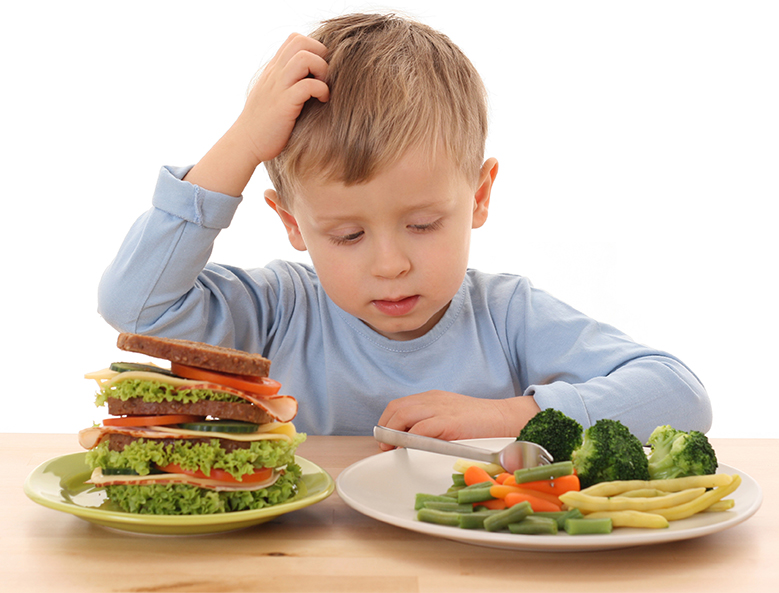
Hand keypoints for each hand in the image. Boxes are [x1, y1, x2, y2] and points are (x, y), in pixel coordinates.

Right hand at [237, 33, 328, 164]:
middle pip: (301, 41)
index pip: (295, 39)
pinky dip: (321, 90)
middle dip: (321, 55)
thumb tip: (309, 76)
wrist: (246, 143)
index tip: (319, 70)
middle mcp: (275, 74)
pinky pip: (307, 86)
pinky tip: (322, 101)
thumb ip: (286, 80)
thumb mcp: (272, 93)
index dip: (314, 48)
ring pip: (305, 58)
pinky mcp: (284, 105)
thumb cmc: (264, 123)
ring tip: (323, 88)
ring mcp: (278, 88)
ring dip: (322, 70)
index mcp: (274, 69)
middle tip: (324, 77)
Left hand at [376, 391, 540, 450]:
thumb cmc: (479, 422)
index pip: (398, 405)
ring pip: (403, 416)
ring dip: (393, 434)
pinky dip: (410, 439)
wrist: (504, 418)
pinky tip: (409, 449)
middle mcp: (432, 400)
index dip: (387, 421)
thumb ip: (431, 423)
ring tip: (393, 449)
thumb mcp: (450, 416)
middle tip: (386, 447)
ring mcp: (440, 409)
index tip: (386, 439)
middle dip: (386, 428)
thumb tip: (410, 441)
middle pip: (396, 409)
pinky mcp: (449, 422)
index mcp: (431, 398)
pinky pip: (421, 429)